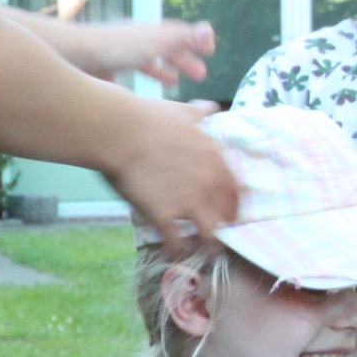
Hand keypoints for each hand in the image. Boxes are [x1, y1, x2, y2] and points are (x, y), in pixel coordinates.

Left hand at [74, 17, 214, 90]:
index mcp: (147, 33)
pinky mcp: (100, 70)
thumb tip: (209, 31)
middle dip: (183, 60)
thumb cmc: (114, 49)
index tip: (211, 53)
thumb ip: (181, 40)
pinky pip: (122, 78)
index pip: (177, 34)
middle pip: (163, 48)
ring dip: (161, 70)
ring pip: (144, 62)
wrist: (70, 55)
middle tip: (201, 75)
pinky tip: (135, 99)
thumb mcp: (153, 44)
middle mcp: (132, 41)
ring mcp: (115, 55)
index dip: (195, 42)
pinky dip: (133, 85)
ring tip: (173, 83)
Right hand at [106, 106, 238, 249]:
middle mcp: (207, 184)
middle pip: (225, 215)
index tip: (228, 211)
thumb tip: (211, 107)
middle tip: (212, 231)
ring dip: (204, 242)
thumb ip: (199, 113)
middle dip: (221, 225)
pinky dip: (175, 248)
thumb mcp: (183, 111)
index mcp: (214, 159)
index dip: (233, 204)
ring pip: (208, 234)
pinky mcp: (164, 216)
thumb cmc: (150, 117)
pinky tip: (171, 250)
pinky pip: (176, 242)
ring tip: (197, 247)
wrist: (121, 133)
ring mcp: (187, 202)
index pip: (235, 190)